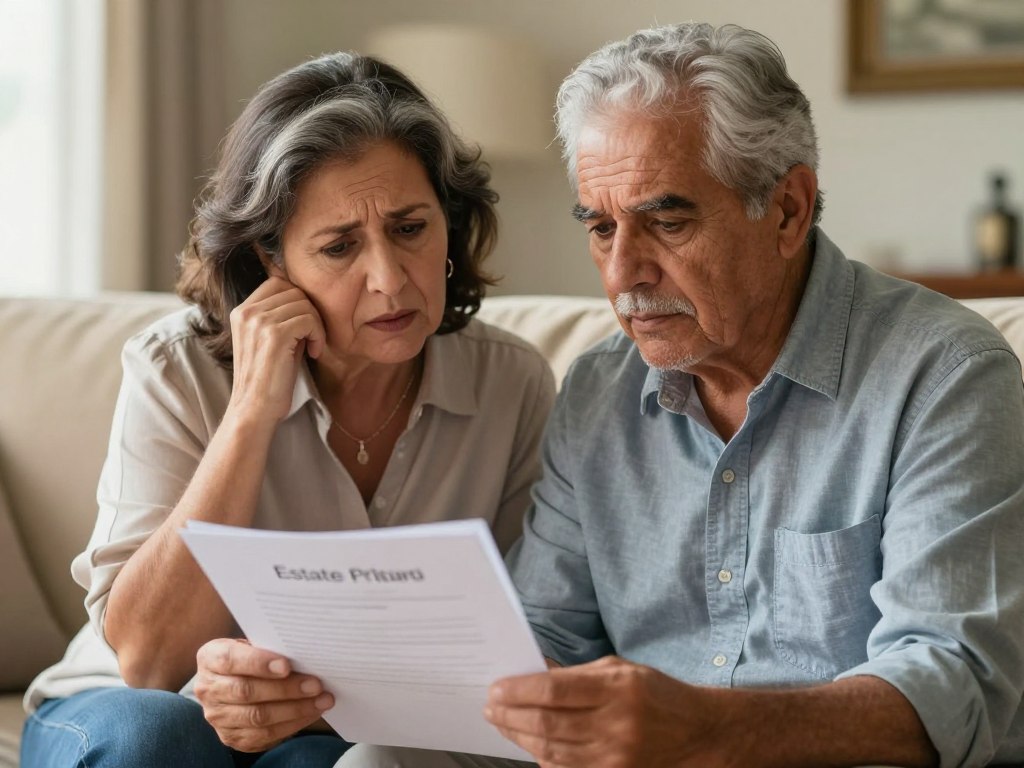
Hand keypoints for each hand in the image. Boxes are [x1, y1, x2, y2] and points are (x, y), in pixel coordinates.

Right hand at [194, 638, 333, 752]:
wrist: (229, 683)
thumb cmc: (249, 657)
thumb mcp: (251, 644)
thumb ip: (269, 647)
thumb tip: (305, 652)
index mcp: (210, 658)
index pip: (231, 660)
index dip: (259, 663)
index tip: (286, 665)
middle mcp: (208, 689)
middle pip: (246, 691)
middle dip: (285, 689)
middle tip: (315, 684)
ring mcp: (217, 717)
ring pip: (257, 717)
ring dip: (294, 709)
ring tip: (321, 700)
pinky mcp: (231, 737)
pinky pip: (264, 736)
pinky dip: (292, 725)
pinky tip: (311, 713)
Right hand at [227, 271, 325, 423]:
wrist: (254, 410)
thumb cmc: (268, 379)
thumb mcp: (269, 340)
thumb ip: (281, 317)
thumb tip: (307, 299)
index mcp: (241, 311)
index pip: (277, 282)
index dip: (298, 301)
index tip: (302, 326)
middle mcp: (246, 311)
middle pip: (294, 290)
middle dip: (310, 312)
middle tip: (311, 338)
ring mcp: (258, 321)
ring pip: (304, 304)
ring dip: (316, 326)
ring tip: (311, 348)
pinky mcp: (274, 335)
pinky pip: (309, 320)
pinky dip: (318, 336)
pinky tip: (312, 353)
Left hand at [484, 656, 721, 767]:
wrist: (696, 732)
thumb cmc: (654, 692)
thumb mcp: (618, 669)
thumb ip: (576, 674)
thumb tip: (533, 673)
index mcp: (617, 687)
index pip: (555, 690)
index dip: (519, 690)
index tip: (496, 688)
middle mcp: (616, 723)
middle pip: (548, 724)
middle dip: (511, 716)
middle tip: (490, 708)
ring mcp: (615, 755)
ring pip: (552, 750)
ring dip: (519, 737)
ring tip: (502, 724)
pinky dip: (542, 757)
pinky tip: (528, 745)